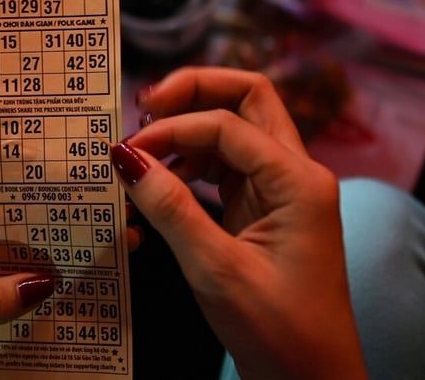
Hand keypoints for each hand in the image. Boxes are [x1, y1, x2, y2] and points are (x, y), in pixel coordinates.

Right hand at [113, 67, 366, 379]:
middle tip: (143, 105)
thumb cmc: (278, 332)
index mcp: (299, 180)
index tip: (127, 150)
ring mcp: (284, 189)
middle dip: (194, 92)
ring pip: (238, 129)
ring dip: (191, 129)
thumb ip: (171, 208)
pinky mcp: (268, 209)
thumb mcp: (216, 269)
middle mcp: (298, 173)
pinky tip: (164, 181)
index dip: (173, 128)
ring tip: (144, 151)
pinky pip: (230, 165)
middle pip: (248, 99)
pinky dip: (194, 162)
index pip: (228, 124)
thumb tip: (125, 157)